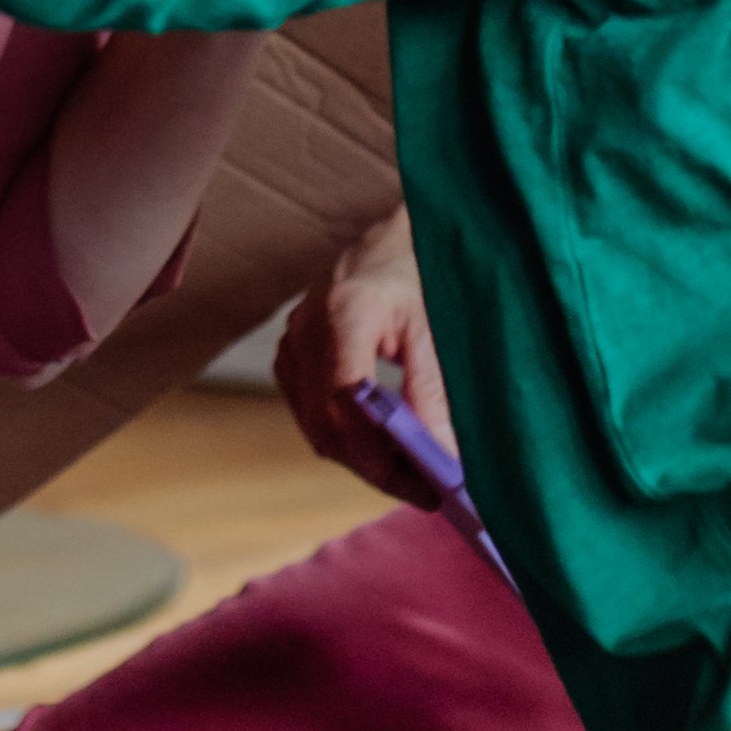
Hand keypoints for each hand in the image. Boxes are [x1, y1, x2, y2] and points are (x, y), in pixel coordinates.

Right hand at [274, 205, 449, 500]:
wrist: (386, 239)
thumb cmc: (418, 274)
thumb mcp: (435, 329)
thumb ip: (432, 393)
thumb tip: (441, 459)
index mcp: (346, 311)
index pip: (348, 400)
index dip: (381, 452)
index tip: (425, 485)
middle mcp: (307, 328)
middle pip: (328, 423)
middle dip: (376, 467)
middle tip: (427, 491)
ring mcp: (291, 342)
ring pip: (316, 427)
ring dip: (361, 458)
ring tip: (412, 474)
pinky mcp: (289, 355)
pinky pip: (309, 414)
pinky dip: (344, 438)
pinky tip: (382, 445)